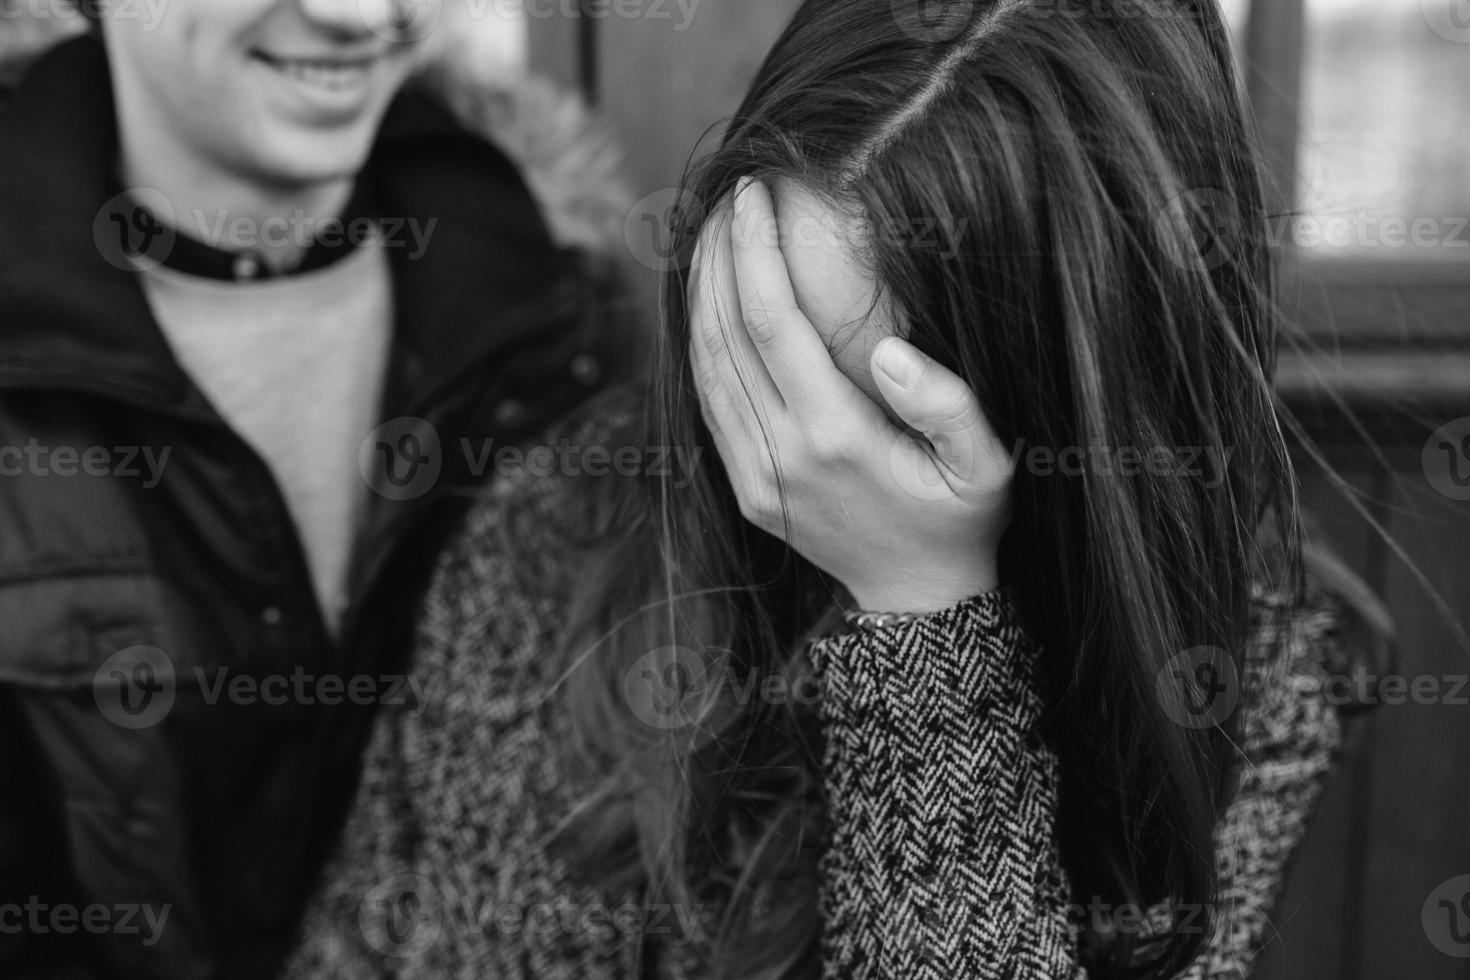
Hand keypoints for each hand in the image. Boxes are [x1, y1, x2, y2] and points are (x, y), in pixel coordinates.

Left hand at [688, 178, 1014, 614]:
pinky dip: (701, 346)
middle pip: (725, 335)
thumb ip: (947, 404)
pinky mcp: (745, 487)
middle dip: (716, 258)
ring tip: (708, 235)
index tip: (753, 197)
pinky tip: (708, 305)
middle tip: (725, 199)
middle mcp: (782, 454)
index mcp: (835, 436)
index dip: (753, 252)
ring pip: (706, 367)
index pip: (772, 322)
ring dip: (700, 296)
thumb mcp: (986, 464)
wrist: (918, 599)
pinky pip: (709, 404)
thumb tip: (890, 349)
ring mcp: (755, 474)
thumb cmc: (960, 519)